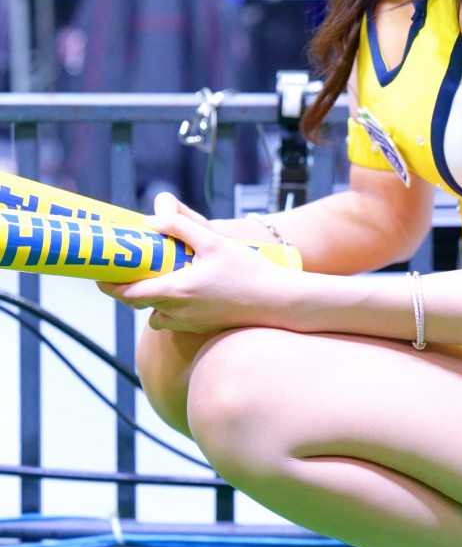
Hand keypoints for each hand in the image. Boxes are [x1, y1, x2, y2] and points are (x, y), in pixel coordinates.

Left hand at [99, 196, 302, 335]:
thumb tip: (151, 219)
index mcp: (176, 291)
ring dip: (152, 297)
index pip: (128, 294)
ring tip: (160, 274)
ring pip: (156, 313)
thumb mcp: (214, 242)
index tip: (100, 272)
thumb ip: (181, 227)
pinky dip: (170, 305)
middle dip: (130, 286)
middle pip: (138, 303)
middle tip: (130, 265)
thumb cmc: (248, 271)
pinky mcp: (201, 327)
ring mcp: (189, 323)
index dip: (109, 284)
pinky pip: (173, 319)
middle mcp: (177, 312)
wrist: (277, 302)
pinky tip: (185, 287)